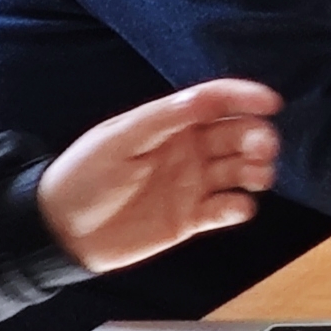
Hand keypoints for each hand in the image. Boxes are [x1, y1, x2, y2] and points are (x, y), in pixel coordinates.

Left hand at [36, 76, 282, 272]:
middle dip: (257, 137)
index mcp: (170, 125)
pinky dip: (240, 207)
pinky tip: (236, 208)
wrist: (59, 232)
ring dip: (256, 170)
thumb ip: (161, 120)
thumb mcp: (116, 140)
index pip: (216, 102)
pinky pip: (227, 210)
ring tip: (256, 179)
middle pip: (237, 135)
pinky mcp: (192, 218)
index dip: (245, 97)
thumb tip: (204, 98)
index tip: (271, 103)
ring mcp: (193, 184)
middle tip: (262, 149)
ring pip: (240, 170)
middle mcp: (188, 151)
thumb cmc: (81, 177)